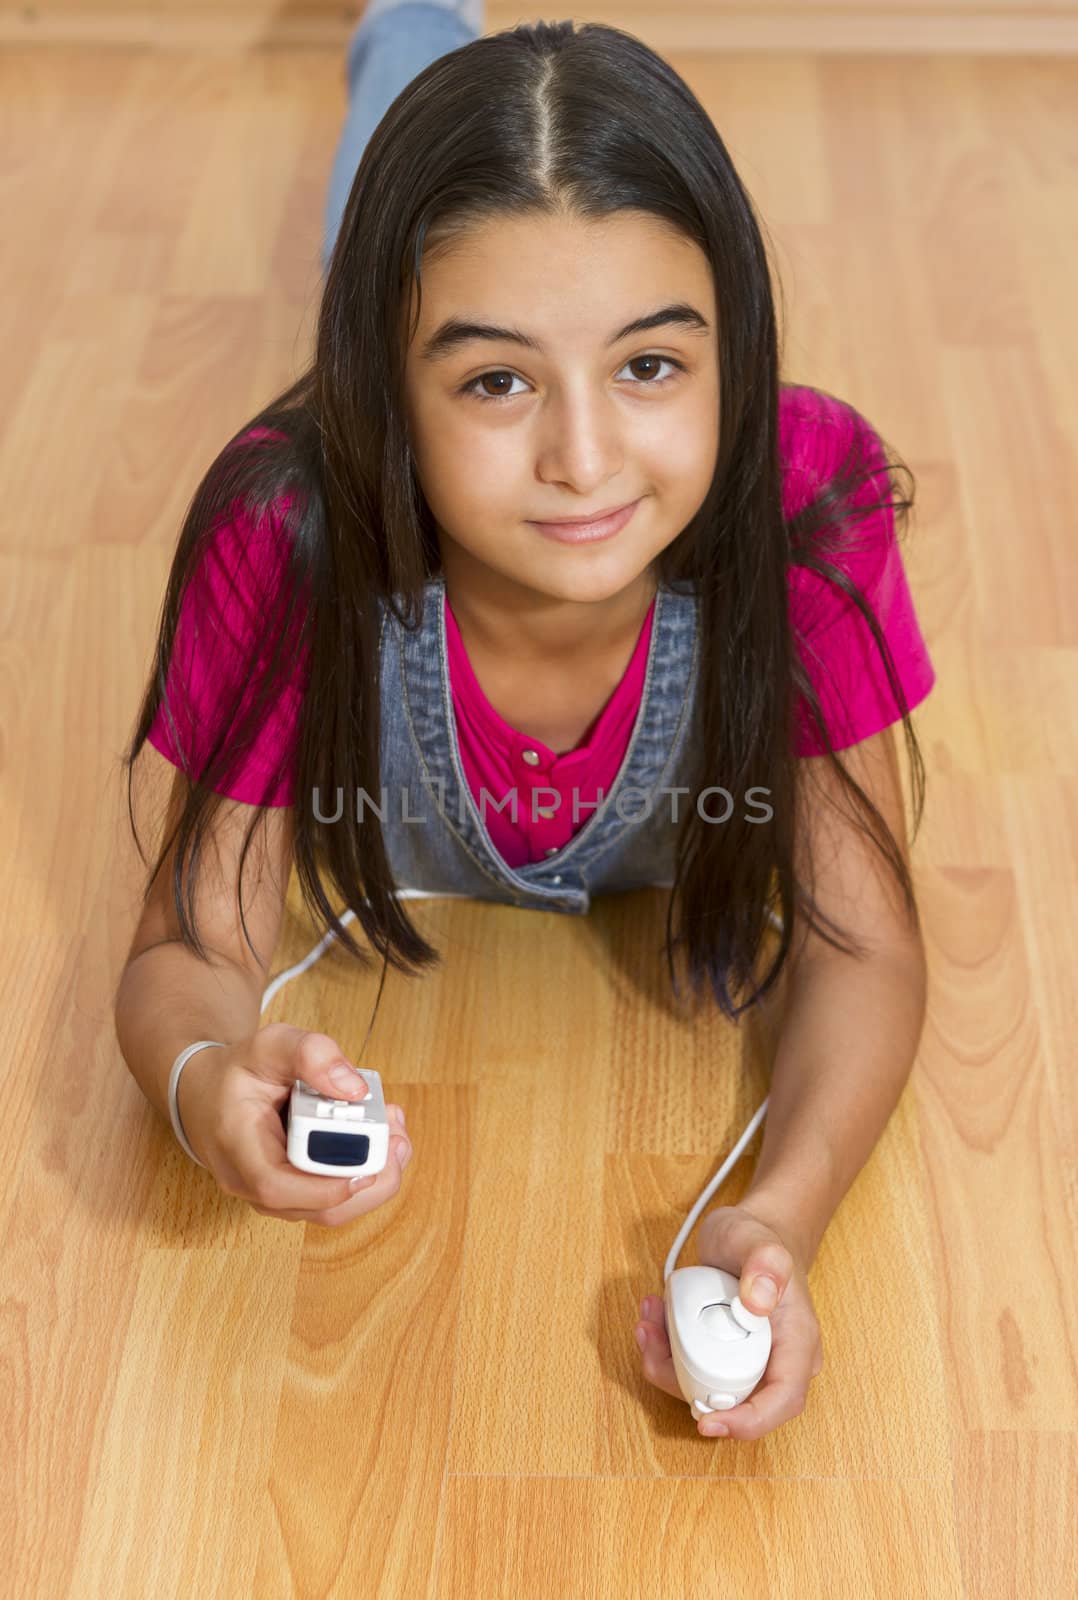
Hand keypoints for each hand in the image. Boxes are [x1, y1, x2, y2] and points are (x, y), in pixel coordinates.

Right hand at [178, 1022, 413, 1226]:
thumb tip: (355, 1088)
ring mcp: (272, 1196)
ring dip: (375, 1178)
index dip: (326, 1186)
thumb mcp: (269, 1045)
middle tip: (399, 1134)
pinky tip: (382, 1140)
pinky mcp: (293, 1196)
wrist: (208, 1097)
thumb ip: (310, 1054)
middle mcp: (251, 1184)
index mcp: (237, 1147)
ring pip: (332, 1211)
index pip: (276, 1186)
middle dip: (371, 1177)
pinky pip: (333, 1199)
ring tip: (396, 1132)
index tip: (367, 1164)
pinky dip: (364, 1175)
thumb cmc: (238, 1073)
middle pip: (318, 1208)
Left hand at [633, 1201, 822, 1439]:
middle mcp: (777, 1359)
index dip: (749, 1421)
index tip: (709, 1422)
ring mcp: (749, 1360)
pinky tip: (653, 1320)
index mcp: (796, 1341)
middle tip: (652, 1347)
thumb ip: (766, 1264)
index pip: (784, 1399)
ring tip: (648, 1323)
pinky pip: (694, 1369)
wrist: (750, 1235)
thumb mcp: (760, 1239)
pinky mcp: (723, 1355)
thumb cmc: (760, 1237)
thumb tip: (759, 1301)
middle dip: (686, 1387)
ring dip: (667, 1366)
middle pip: (737, 1401)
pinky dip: (666, 1353)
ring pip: (707, 1388)